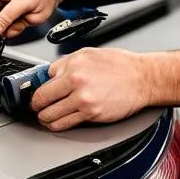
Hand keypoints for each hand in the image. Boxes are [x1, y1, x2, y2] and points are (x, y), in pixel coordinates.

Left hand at [31, 47, 153, 131]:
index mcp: (74, 66)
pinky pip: (66, 124)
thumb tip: (50, 74)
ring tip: (45, 116)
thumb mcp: (88, 53)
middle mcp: (76, 82)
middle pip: (42, 99)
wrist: (142, 78)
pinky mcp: (92, 114)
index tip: (37, 93)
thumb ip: (66, 63)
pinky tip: (57, 122)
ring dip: (44, 117)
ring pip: (50, 115)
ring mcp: (84, 100)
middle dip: (36, 105)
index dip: (37, 89)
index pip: (43, 81)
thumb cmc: (120, 65)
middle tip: (36, 106)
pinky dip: (57, 125)